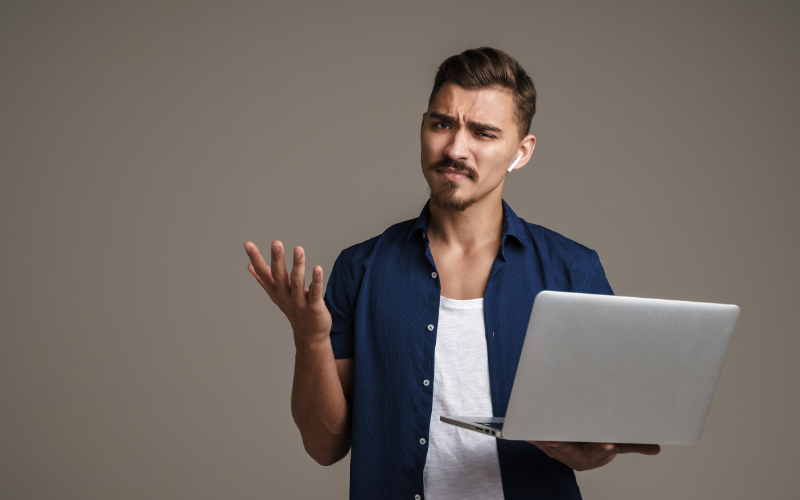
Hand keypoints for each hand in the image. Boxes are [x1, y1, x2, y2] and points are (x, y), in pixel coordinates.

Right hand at [244, 240, 331, 345]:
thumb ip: (263, 279)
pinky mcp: (314, 307)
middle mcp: (285, 295)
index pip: (263, 272)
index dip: (255, 258)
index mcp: (276, 290)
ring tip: (298, 249)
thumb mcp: (276, 294)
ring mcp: (299, 302)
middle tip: (276, 242)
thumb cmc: (293, 309)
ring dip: (298, 265)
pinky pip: (315, 292)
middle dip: (277, 259)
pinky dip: (316, 281)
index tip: (247, 244)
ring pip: (297, 282)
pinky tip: (317, 268)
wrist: (309, 335)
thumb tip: (249, 266)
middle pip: (279, 276)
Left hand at [526, 441, 660, 470]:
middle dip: (563, 444)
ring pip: (551, 445)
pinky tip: (523, 430)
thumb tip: (657, 449)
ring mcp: (559, 452)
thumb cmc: (598, 447)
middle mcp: (575, 455)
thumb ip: (634, 445)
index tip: (608, 444)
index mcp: (593, 454)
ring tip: (536, 432)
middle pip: (570, 448)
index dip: (604, 447)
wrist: (583, 456)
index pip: (600, 450)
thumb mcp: (617, 445)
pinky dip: (531, 436)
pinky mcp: (546, 446)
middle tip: (556, 439)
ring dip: (542, 439)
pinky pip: (537, 441)